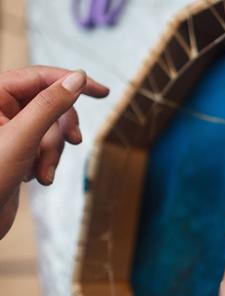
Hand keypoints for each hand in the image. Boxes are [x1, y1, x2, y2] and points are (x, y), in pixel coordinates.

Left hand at [0, 66, 108, 238]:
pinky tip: (35, 177)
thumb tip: (78, 78)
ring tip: (43, 172)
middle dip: (61, 129)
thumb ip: (50, 104)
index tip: (101, 92)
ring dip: (53, 152)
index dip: (72, 81)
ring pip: (51, 128)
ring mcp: (10, 131)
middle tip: (74, 141)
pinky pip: (46, 146)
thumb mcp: (23, 137)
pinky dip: (47, 162)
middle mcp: (1, 110)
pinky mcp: (17, 150)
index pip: (39, 77)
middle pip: (51, 104)